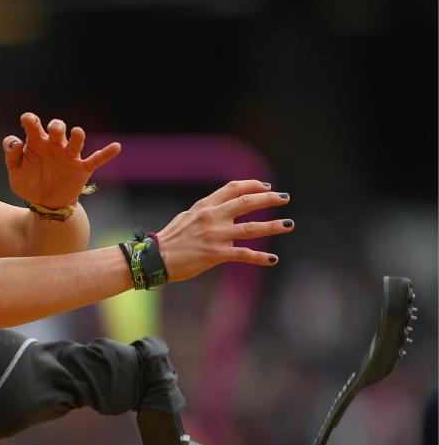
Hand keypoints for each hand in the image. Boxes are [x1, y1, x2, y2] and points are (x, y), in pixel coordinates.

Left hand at [2, 113, 121, 207]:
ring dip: (78, 136)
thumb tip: (16, 141)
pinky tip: (116, 147)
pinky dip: (106, 154)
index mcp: (36, 142)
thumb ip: (12, 155)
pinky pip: (96, 160)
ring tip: (77, 132)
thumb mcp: (15, 171)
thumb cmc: (29, 183)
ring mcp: (69, 156)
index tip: (27, 119)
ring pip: (76, 141)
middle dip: (57, 126)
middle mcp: (54, 145)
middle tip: (54, 130)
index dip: (31, 120)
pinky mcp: (81, 169)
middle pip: (58, 129)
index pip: (34, 126)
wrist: (44, 204)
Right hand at [156, 180, 293, 281]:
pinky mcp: (216, 254)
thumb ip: (207, 212)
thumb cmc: (170, 239)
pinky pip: (244, 254)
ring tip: (288, 225)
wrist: (156, 258)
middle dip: (269, 199)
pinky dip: (260, 257)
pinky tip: (273, 259)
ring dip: (273, 226)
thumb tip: (225, 211)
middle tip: (284, 198)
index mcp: (205, 206)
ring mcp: (215, 236)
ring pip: (251, 228)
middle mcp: (212, 217)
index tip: (267, 186)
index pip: (233, 188)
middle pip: (246, 203)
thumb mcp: (187, 217)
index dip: (252, 185)